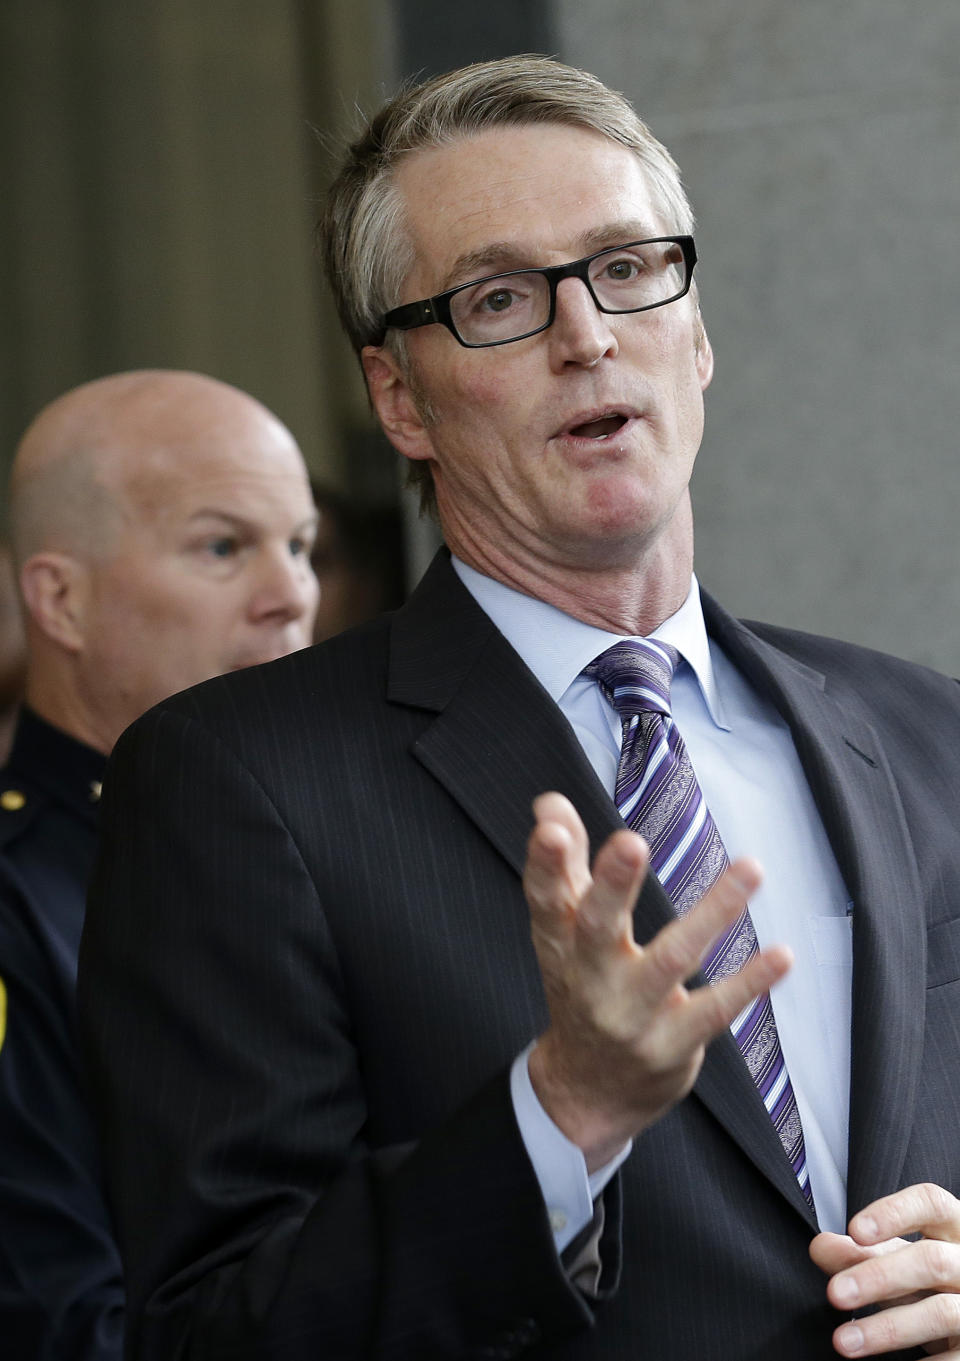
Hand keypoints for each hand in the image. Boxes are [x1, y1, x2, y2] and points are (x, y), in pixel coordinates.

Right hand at [523, 791, 790, 1171]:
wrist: (588, 1089)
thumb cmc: (582, 987)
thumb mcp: (563, 931)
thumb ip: (563, 863)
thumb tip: (551, 803)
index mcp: (560, 942)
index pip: (547, 897)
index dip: (546, 863)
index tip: (551, 826)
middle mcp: (590, 978)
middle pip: (597, 927)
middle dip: (613, 886)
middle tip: (630, 842)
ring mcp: (632, 1015)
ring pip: (672, 959)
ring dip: (714, 912)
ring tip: (752, 867)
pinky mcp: (673, 1044)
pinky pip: (714, 1010)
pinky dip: (749, 982)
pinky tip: (781, 953)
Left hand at [811, 1183, 959, 1355]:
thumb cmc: (930, 1281)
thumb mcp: (898, 1260)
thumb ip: (861, 1252)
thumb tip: (819, 1247)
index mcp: (953, 1229)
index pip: (931, 1203)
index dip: (894, 1212)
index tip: (855, 1230)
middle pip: (932, 1261)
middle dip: (879, 1276)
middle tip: (834, 1293)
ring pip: (941, 1312)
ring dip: (886, 1328)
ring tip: (842, 1341)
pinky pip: (954, 1359)